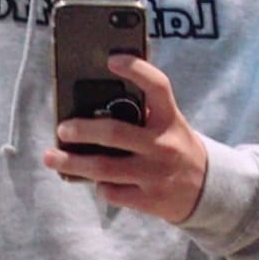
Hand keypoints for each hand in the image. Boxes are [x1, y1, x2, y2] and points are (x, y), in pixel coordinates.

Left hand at [43, 54, 207, 223]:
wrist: (207, 190)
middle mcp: (164, 145)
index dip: (136, 69)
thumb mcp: (169, 126)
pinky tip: (94, 180)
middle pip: (115, 133)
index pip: (157, 87)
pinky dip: (99, 185)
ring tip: (51, 157)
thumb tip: (92, 107)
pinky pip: (112, 192)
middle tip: (62, 129)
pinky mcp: (149, 200)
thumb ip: (142, 115)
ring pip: (105, 168)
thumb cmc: (175, 148)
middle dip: (82, 131)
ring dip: (73, 163)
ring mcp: (156, 175)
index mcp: (170, 119)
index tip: (112, 59)